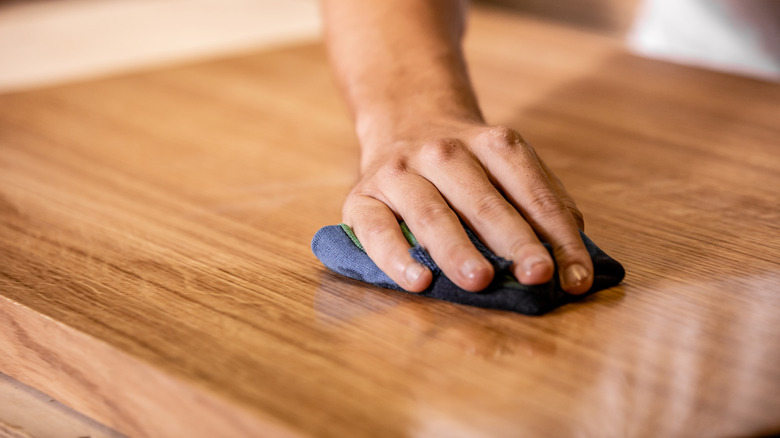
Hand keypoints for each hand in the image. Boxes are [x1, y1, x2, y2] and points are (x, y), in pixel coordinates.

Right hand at [343, 120, 592, 293]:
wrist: (403, 121)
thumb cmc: (466, 166)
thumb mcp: (508, 167)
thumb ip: (543, 205)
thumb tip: (574, 260)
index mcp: (492, 143)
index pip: (533, 192)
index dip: (557, 236)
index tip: (576, 279)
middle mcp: (444, 152)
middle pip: (483, 201)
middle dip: (513, 240)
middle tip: (536, 275)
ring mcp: (399, 172)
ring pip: (430, 213)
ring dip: (457, 249)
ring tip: (479, 280)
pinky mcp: (361, 196)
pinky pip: (376, 228)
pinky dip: (396, 256)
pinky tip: (418, 281)